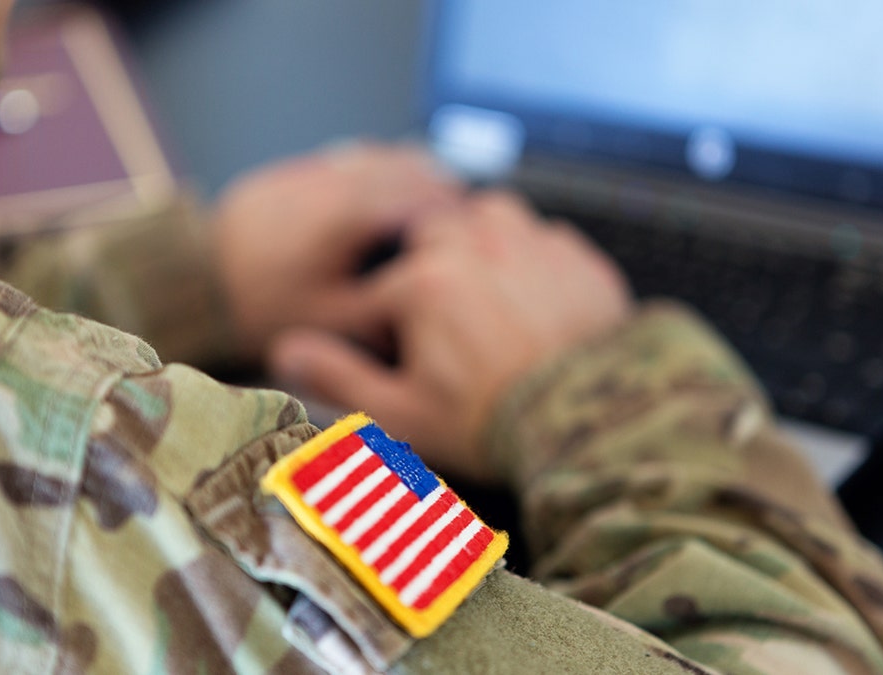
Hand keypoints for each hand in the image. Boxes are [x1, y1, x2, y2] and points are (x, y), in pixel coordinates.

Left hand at [212, 142, 463, 361]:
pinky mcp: (284, 176)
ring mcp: (304, 173)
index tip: (474, 227)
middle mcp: (328, 182)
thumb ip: (388, 306)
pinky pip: (341, 160)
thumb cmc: (262, 310)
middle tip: (463, 210)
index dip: (453, 211)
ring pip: (372, 157)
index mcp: (345, 215)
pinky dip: (371, 171)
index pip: (418, 196)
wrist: (191, 286)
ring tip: (430, 197)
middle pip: (401, 166)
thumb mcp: (331, 322)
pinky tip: (381, 193)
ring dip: (406, 173)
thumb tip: (432, 298)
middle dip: (437, 186)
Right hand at [269, 192, 632, 481]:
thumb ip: (339, 377)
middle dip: (425, 267)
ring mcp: (533, 245)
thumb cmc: (493, 424)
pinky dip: (532, 256)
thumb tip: (285, 351)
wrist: (596, 424)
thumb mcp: (402, 413)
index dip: (382, 328)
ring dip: (478, 240)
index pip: (379, 292)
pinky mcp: (578, 258)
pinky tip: (535, 297)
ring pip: (490, 215)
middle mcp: (476, 247)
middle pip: (431, 235)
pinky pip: (544, 236)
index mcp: (423, 284)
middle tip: (439, 318)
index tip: (398, 356)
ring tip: (483, 288)